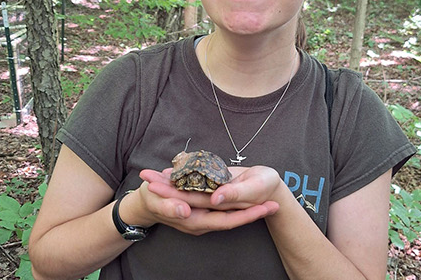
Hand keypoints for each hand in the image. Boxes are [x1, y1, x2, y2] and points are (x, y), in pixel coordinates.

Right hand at [134, 169, 280, 235]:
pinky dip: (238, 206)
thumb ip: (169, 206)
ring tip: (270, 201)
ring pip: (230, 216)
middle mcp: (202, 222)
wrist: (144, 204)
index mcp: (193, 220)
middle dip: (255, 213)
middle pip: (233, 220)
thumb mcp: (155, 200)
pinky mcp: (203, 211)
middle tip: (276, 205)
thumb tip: (185, 210)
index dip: (246, 214)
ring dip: (250, 209)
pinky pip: (224, 211)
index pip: (226, 220)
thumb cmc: (149, 199)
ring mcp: (203, 218)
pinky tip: (251, 199)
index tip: (265, 207)